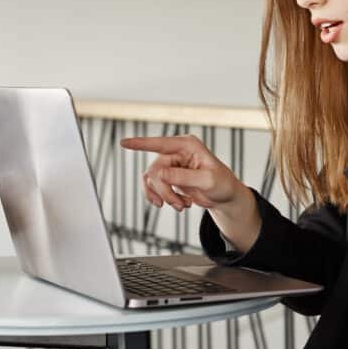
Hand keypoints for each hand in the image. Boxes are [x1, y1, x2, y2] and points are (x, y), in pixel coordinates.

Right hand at [119, 134, 246, 212]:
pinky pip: (154, 188)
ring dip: (165, 197)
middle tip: (180, 205)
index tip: (123, 143)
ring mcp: (171, 165)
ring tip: (182, 206)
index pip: (160, 144)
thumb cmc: (222, 183)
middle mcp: (177, 152)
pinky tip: (180, 204)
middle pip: (155, 171)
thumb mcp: (207, 180)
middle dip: (165, 191)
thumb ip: (183, 176)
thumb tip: (161, 174)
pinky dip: (164, 199)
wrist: (224, 197)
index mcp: (188, 145)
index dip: (140, 143)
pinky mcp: (168, 177)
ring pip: (152, 181)